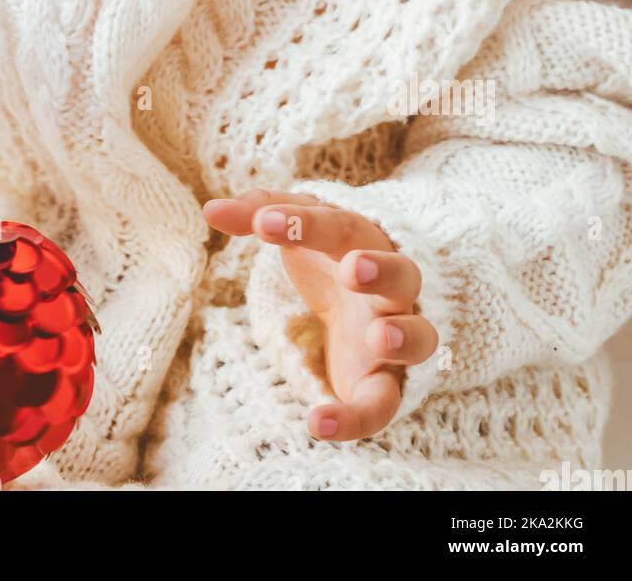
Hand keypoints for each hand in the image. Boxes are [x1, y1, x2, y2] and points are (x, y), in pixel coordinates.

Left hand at [203, 187, 438, 442]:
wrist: (362, 308)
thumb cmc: (328, 256)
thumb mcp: (296, 229)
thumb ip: (259, 214)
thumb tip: (212, 209)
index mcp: (364, 242)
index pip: (340, 226)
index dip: (304, 223)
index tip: (264, 223)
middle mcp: (388, 289)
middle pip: (400, 274)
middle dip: (380, 270)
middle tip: (353, 268)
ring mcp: (393, 335)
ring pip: (419, 336)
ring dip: (403, 335)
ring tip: (380, 337)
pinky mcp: (383, 385)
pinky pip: (381, 406)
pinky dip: (355, 419)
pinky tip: (318, 423)